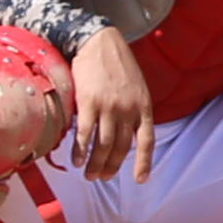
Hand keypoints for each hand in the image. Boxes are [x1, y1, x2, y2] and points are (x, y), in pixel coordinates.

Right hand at [64, 31, 156, 179]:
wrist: (99, 42)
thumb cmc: (118, 64)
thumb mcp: (137, 87)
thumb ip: (134, 109)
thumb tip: (127, 133)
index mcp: (143, 106)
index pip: (147, 141)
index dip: (144, 162)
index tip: (140, 179)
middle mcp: (128, 110)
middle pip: (121, 147)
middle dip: (112, 166)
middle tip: (102, 177)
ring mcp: (109, 107)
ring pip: (103, 145)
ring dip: (95, 163)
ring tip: (89, 174)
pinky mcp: (89, 103)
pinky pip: (84, 134)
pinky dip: (80, 150)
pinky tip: (75, 160)